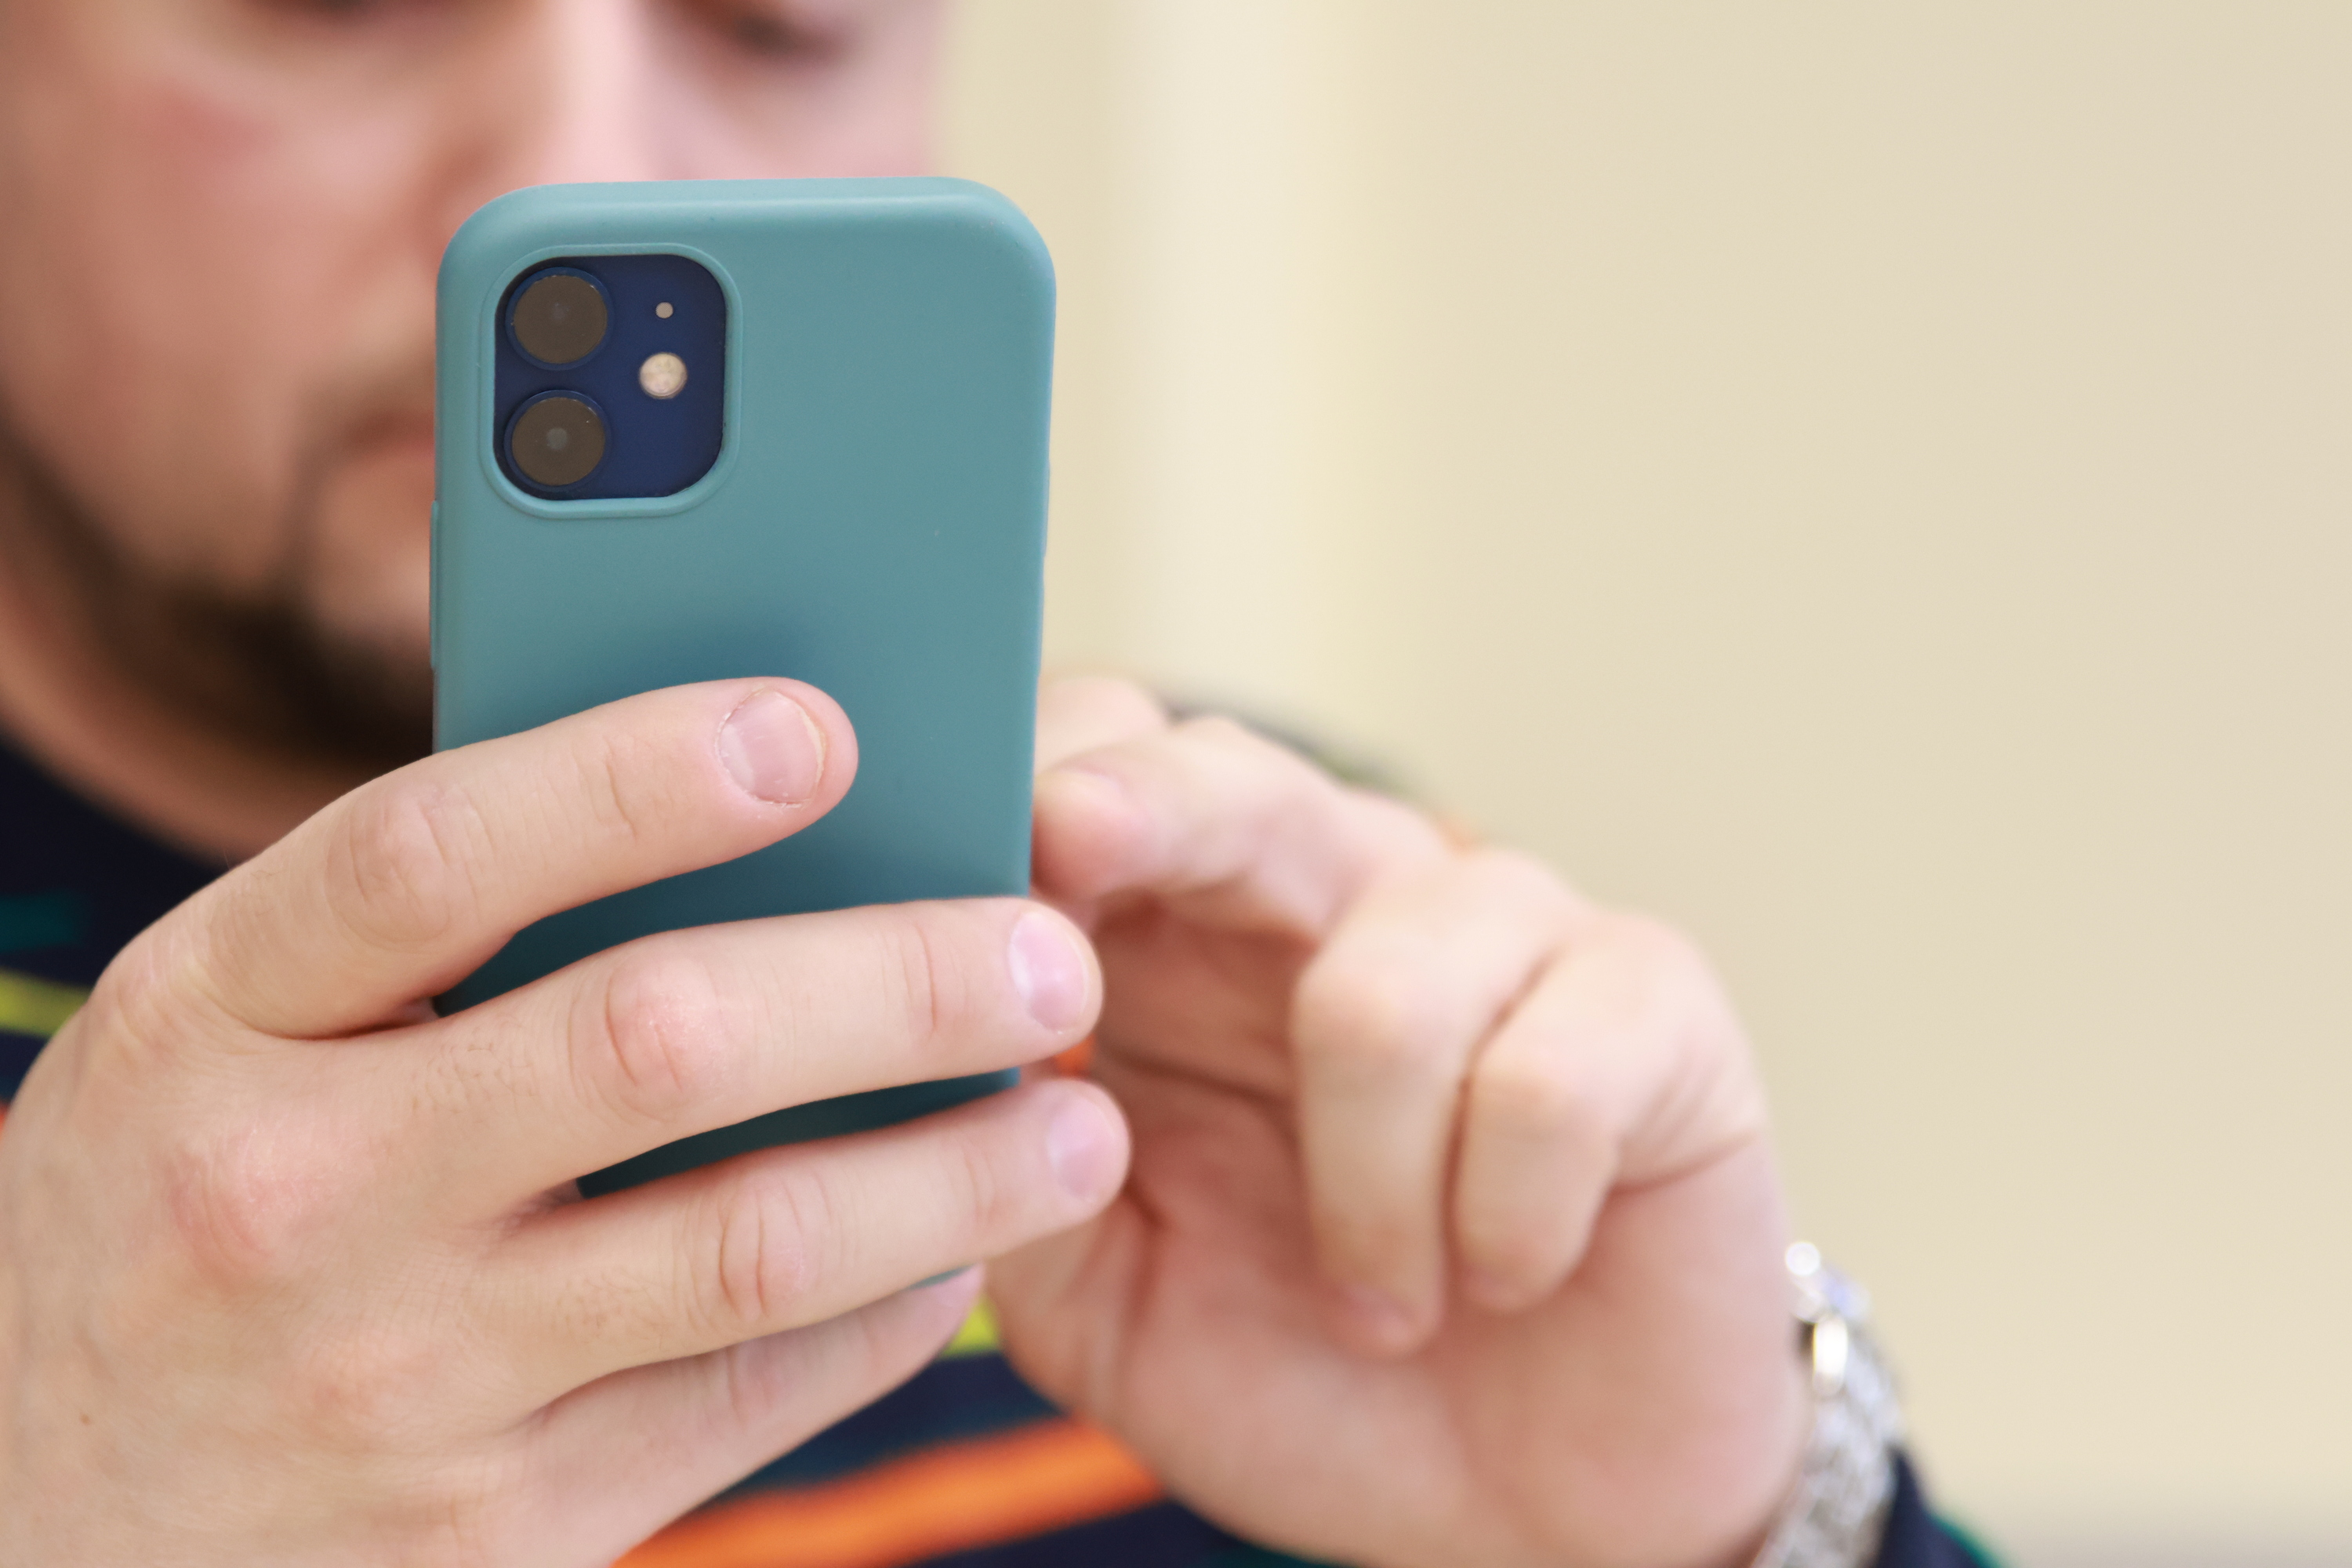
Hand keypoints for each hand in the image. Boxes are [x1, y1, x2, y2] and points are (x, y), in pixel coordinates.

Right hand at [0, 679, 1127, 1565]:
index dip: (638, 774)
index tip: (820, 726)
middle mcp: (297, 1192)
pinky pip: (743, 1405)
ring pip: (744, 1244)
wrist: (21, 1520)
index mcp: (214, 1020)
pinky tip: (960, 1262)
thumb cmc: (166, 1207)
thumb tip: (716, 794)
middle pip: (650, 1041)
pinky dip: (884, 1323)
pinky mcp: (487, 1528)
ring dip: (951, 1176)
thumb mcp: (218, 1035)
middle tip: (1049, 951)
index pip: (436, 854)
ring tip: (1083, 1125)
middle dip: (890, 982)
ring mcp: (395, 1377)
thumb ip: (418, 929)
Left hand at [990, 678, 1808, 1567]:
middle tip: (1074, 838)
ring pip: (1379, 983)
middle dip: (1147, 808)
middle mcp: (1338, 896)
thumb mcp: (1104, 1298)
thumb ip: (1004, 1179)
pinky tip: (1507, 1276)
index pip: (1096, 781)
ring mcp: (1504, 930)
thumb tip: (905, 1071)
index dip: (1022, 793)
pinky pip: (1545, 1077)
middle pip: (1233, 778)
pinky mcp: (1650, 1002)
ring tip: (1376, 1308)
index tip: (937, 859)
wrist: (1534, 1503)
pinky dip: (1501, 1217)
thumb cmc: (1304, 1369)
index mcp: (1184, 945)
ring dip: (1359, 1197)